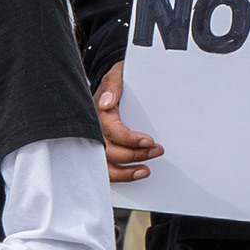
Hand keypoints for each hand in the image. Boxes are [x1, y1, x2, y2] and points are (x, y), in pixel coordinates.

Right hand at [96, 62, 161, 183]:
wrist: (112, 85)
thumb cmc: (117, 80)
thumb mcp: (115, 75)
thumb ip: (112, 85)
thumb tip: (107, 103)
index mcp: (97, 113)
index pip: (111, 131)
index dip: (129, 139)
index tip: (149, 141)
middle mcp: (92, 130)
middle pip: (109, 151)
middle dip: (134, 155)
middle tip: (157, 151)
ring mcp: (94, 142)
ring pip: (105, 165)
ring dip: (125, 172)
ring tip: (146, 171)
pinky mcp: (99, 150)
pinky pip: (106, 169)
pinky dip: (120, 175)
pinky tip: (137, 174)